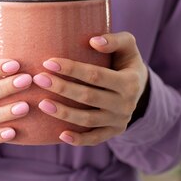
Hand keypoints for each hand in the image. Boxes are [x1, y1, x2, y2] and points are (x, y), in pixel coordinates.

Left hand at [32, 31, 149, 145]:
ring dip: (64, 113)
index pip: (96, 75)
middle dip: (62, 88)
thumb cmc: (125, 60)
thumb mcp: (127, 45)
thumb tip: (93, 41)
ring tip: (42, 103)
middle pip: (88, 97)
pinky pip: (95, 138)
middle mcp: (126, 104)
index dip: (72, 69)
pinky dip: (79, 140)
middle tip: (39, 79)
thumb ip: (114, 40)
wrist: (140, 86)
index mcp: (129, 81)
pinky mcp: (114, 132)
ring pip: (88, 120)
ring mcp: (120, 121)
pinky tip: (60, 135)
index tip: (49, 62)